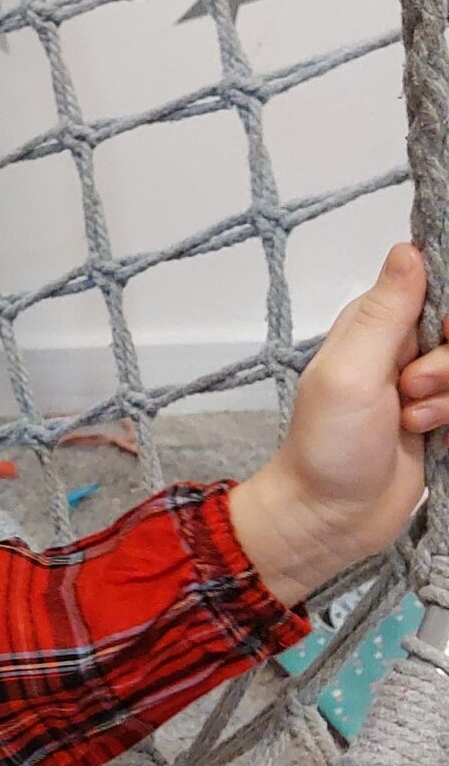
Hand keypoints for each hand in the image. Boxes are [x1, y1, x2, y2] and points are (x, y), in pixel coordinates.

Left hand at [228, 240, 448, 604]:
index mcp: (378, 321)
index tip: (442, 334)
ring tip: (410, 422)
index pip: (441, 288)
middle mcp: (406, 346)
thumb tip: (409, 248)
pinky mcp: (445, 418)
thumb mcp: (350, 372)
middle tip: (410, 390)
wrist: (332, 517)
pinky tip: (427, 438)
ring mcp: (429, 384)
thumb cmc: (328, 444)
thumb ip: (384, 312)